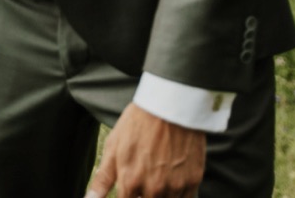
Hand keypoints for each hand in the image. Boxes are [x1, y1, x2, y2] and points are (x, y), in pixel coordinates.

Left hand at [84, 104, 205, 197]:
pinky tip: (172, 179)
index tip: (131, 188)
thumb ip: (102, 179)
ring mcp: (174, 186)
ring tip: (157, 174)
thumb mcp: (113, 147)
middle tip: (146, 174)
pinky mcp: (193, 181)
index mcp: (130, 182)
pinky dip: (177, 194)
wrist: (170, 105)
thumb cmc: (138, 123)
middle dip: (143, 194)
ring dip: (160, 194)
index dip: (128, 195)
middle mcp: (153, 189)